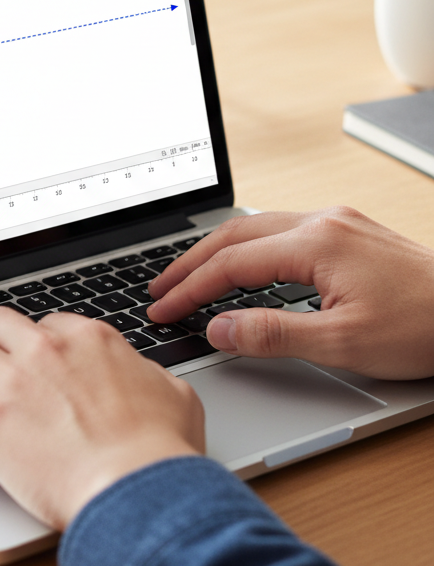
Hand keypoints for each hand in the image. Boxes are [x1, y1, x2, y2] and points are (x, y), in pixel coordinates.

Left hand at [0, 308, 203, 530]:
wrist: (137, 491)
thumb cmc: (160, 453)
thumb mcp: (175, 397)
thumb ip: (148, 376)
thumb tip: (142, 376)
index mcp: (87, 340)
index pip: (46, 324)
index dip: (33, 342)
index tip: (26, 358)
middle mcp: (44, 350)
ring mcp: (11, 383)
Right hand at [147, 207, 433, 379]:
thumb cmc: (427, 327)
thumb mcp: (344, 343)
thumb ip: (273, 334)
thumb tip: (219, 328)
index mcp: (316, 243)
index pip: (230, 264)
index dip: (189, 289)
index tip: (162, 309)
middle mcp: (322, 221)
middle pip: (234, 235)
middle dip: (190, 263)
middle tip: (159, 289)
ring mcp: (336, 222)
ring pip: (255, 227)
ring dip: (215, 252)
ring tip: (187, 276)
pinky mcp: (347, 231)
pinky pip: (279, 230)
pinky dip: (246, 247)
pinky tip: (240, 264)